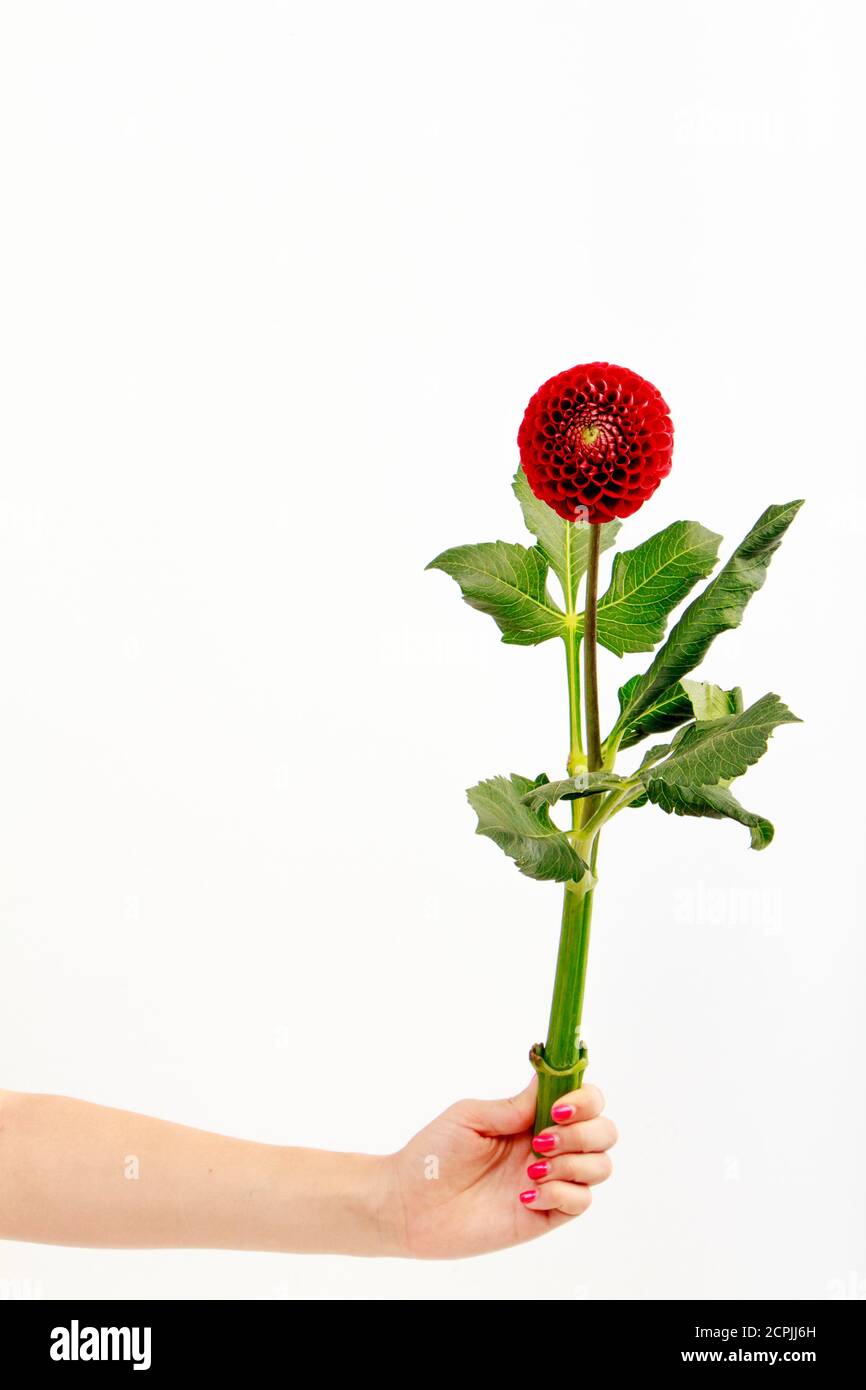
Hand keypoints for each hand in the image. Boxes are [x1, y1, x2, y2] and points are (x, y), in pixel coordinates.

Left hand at [383, 1077, 616, 1258]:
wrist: (410, 1204)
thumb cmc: (433, 1155)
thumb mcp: (471, 1116)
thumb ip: (515, 1105)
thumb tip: (549, 1083)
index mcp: (532, 1118)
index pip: (584, 1102)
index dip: (584, 1100)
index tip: (558, 1107)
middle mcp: (548, 1147)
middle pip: (604, 1132)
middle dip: (583, 1132)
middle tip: (542, 1139)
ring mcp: (550, 1182)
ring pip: (599, 1167)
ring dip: (573, 1162)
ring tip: (531, 1169)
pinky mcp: (545, 1216)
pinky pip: (580, 1202)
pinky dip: (561, 1193)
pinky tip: (525, 1195)